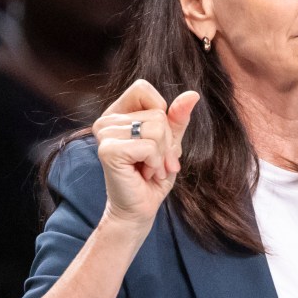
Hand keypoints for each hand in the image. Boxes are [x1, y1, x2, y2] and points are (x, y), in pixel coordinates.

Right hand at [92, 79, 199, 226]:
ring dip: (161, 155)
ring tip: (149, 169)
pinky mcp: (108, 151)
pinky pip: (150, 146)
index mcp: (117, 113)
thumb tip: (192, 94)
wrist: (140, 208)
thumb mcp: (170, 142)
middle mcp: (106, 120)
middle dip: (166, 142)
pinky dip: (155, 163)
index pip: (143, 88)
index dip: (160, 113)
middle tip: (154, 162)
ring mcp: (104, 134)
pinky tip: (144, 174)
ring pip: (156, 129)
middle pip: (157, 113)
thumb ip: (178, 118)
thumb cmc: (153, 176)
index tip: (156, 140)